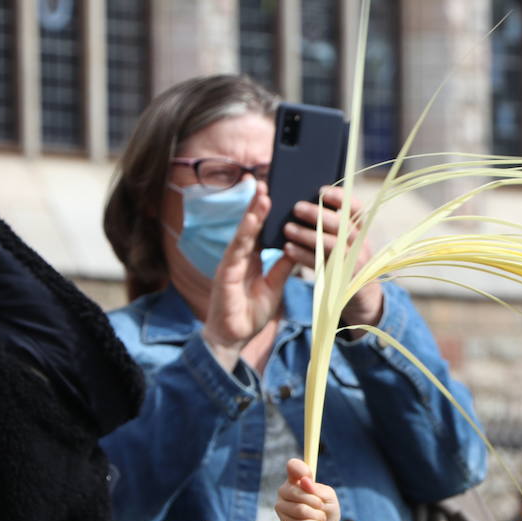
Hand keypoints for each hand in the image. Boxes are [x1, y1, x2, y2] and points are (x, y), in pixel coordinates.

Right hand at [202, 180, 298, 370]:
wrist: (234, 337)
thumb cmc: (250, 312)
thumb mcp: (274, 286)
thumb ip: (282, 267)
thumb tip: (296, 248)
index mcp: (250, 259)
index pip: (260, 231)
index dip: (267, 213)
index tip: (276, 194)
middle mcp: (239, 257)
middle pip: (250, 227)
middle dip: (258, 205)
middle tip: (268, 183)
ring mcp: (230, 264)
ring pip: (243, 234)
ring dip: (252, 214)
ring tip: (262, 196)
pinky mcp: (225, 275)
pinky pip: (235, 252)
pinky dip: (243, 236)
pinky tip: (250, 222)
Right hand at [276, 457, 339, 520]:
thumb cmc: (326, 513)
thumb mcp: (329, 499)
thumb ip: (319, 490)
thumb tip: (305, 482)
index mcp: (296, 481)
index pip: (293, 467)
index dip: (300, 469)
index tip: (308, 477)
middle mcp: (285, 492)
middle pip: (298, 492)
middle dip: (317, 503)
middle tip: (322, 509)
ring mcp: (281, 509)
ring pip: (301, 511)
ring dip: (318, 517)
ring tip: (320, 520)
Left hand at [287, 186, 384, 329]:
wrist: (361, 296)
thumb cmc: (345, 261)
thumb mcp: (347, 242)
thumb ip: (333, 225)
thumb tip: (304, 204)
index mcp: (361, 231)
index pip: (356, 209)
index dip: (340, 198)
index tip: (321, 191)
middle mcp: (361, 245)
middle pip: (341, 225)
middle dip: (318, 215)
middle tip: (296, 207)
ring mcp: (353, 263)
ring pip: (330, 244)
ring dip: (307, 235)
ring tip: (287, 228)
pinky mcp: (342, 279)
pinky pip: (320, 264)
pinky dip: (302, 255)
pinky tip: (288, 249)